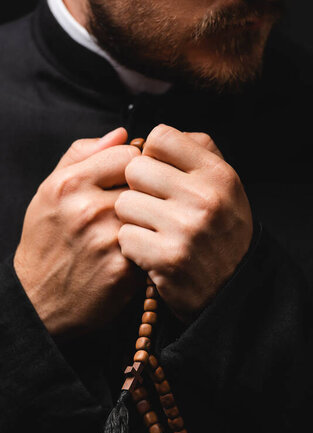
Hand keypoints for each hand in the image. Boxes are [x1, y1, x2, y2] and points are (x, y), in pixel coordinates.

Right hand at [14, 128, 142, 336]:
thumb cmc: (47, 241)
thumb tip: (121, 133)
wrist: (39, 300)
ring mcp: (106, 241)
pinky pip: (152, 244)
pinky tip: (139, 252)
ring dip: (151, 220)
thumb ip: (81, 155)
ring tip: (139, 230)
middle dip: (146, 194)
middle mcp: (87, 209)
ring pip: (152, 214)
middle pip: (145, 184)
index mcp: (69, 184)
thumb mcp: (49, 192)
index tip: (132, 181)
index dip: (135, 167)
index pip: (129, 154)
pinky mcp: (123, 270)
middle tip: (139, 208)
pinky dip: (150, 246)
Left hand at [115, 124, 252, 322]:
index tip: (159, 175)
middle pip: (135, 169)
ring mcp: (186, 229)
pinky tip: (152, 253)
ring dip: (132, 220)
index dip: (152, 155)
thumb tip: (155, 138)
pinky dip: (133, 247)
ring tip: (154, 232)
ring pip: (124, 204)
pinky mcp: (167, 258)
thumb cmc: (221, 233)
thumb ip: (197, 153)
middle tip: (154, 207)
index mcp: (219, 174)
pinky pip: (124, 237)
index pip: (161, 137)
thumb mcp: (225, 188)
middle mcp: (205, 198)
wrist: (232, 291)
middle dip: (138, 189)